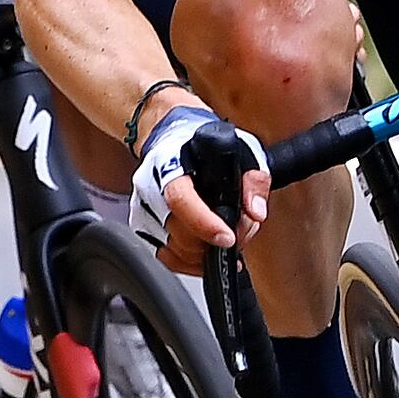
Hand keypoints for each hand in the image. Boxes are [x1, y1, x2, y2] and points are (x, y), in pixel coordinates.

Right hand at [128, 104, 266, 263]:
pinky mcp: (142, 226)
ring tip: (226, 237)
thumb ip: (253, 179)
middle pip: (180, 233)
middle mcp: (150, 188)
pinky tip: (208, 251)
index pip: (180, 200)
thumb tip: (256, 212)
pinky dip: (189, 262)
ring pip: (173, 250)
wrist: (171, 135)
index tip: (228, 237)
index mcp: (171, 164)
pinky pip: (166, 256)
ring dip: (205, 254)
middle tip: (240, 233)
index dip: (205, 224)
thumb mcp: (240, 148)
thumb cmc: (203, 142)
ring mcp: (143, 209)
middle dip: (215, 242)